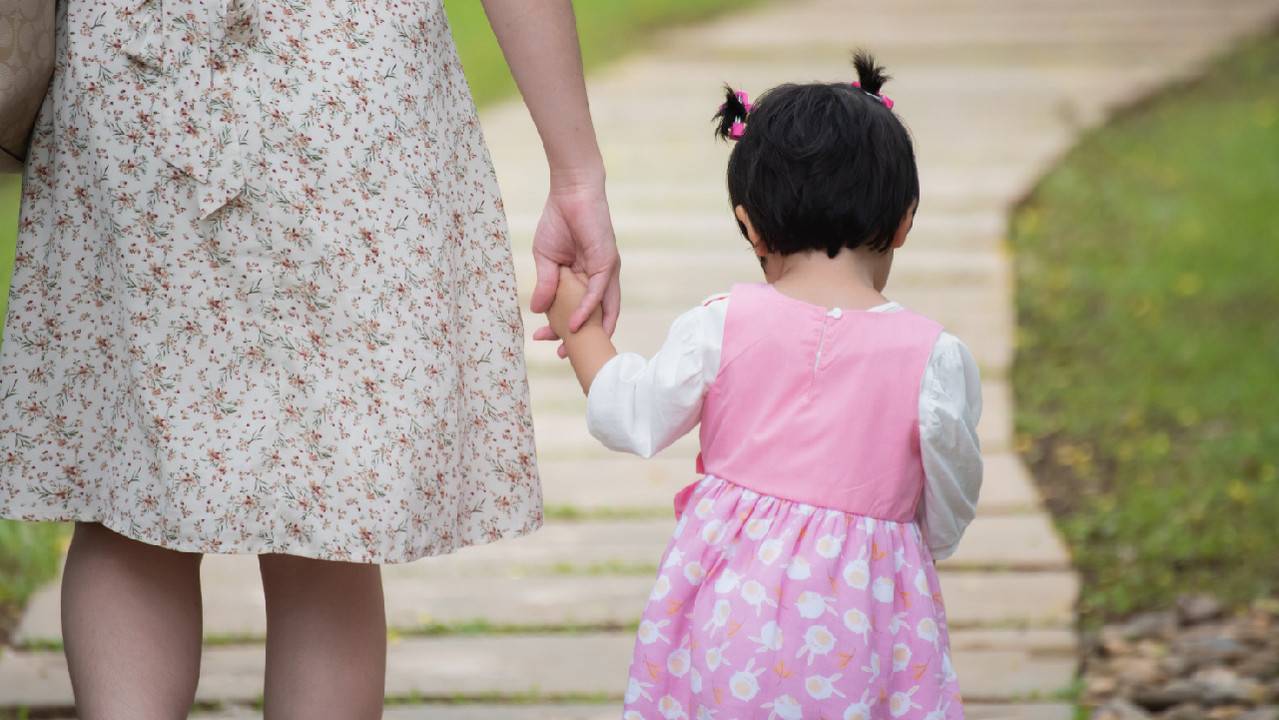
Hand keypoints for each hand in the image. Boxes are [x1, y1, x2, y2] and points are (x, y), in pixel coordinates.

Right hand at [528, 179, 620, 354]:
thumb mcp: (546, 259)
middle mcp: (598, 279)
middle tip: (561, 354)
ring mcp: (605, 273)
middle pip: (593, 316)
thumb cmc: (559, 221)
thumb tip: (536, 311)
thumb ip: (545, 285)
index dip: (562, 328)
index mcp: (584, 279)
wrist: (570, 193)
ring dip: (587, 331)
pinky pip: (598, 292)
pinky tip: (576, 324)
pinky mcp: (607, 263)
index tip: (544, 341)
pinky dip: (588, 310)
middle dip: (578, 338)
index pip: (576, 310)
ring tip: (570, 348)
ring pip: (601, 310)